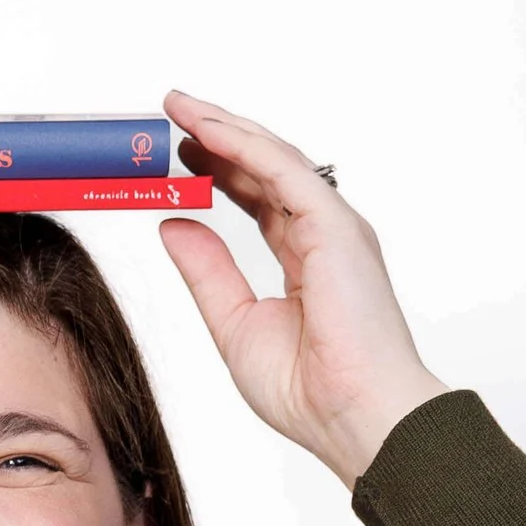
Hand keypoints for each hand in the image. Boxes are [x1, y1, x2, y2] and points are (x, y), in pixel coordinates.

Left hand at [154, 92, 447, 483]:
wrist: (354, 418)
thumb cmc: (311, 392)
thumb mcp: (235, 323)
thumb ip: (206, 271)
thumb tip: (173, 224)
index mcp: (307, 260)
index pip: (259, 198)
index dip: (220, 170)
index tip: (179, 154)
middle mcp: (324, 234)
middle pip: (266, 168)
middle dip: (220, 137)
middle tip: (172, 116)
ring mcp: (334, 226)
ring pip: (274, 158)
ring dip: (225, 128)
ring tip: (180, 108)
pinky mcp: (335, 226)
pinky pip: (282, 170)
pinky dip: (242, 145)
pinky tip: (205, 130)